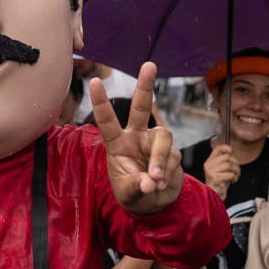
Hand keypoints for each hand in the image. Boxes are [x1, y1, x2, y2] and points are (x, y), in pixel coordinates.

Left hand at [92, 62, 182, 213]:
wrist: (154, 204)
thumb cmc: (133, 193)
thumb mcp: (128, 194)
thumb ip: (137, 187)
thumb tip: (150, 181)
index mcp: (117, 143)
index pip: (107, 121)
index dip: (101, 102)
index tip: (95, 81)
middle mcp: (136, 136)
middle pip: (141, 107)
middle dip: (145, 85)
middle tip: (149, 64)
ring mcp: (154, 142)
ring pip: (163, 137)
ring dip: (160, 159)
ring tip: (155, 179)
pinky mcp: (172, 151)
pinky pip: (173, 157)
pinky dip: (167, 172)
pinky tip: (161, 183)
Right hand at [202, 143, 239, 198]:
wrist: (213, 195)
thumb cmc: (219, 182)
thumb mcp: (221, 169)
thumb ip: (224, 160)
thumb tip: (231, 151)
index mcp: (210, 161)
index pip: (218, 149)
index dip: (226, 147)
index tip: (231, 151)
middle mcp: (209, 165)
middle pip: (227, 157)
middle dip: (236, 164)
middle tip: (237, 171)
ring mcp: (210, 172)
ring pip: (229, 165)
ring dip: (236, 171)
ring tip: (235, 176)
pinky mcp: (214, 179)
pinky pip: (229, 174)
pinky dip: (234, 178)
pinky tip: (232, 181)